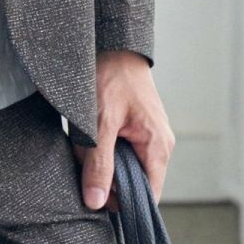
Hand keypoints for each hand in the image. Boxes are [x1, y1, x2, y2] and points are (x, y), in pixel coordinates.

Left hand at [72, 50, 173, 210]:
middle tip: (85, 157)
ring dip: (100, 158)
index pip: (148, 197)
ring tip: (85, 139)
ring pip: (122, 165)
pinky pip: (118, 148)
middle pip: (133, 182)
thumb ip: (99, 162)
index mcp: (158, 147)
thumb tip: (95, 202)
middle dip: (105, 176)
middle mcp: (158, 145)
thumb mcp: (100, 121)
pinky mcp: (135, 126)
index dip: (122, 202)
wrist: (113, 41)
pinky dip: (101, 145)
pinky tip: (87, 132)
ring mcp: (148, 135)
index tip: (96, 193)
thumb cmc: (111, 76)